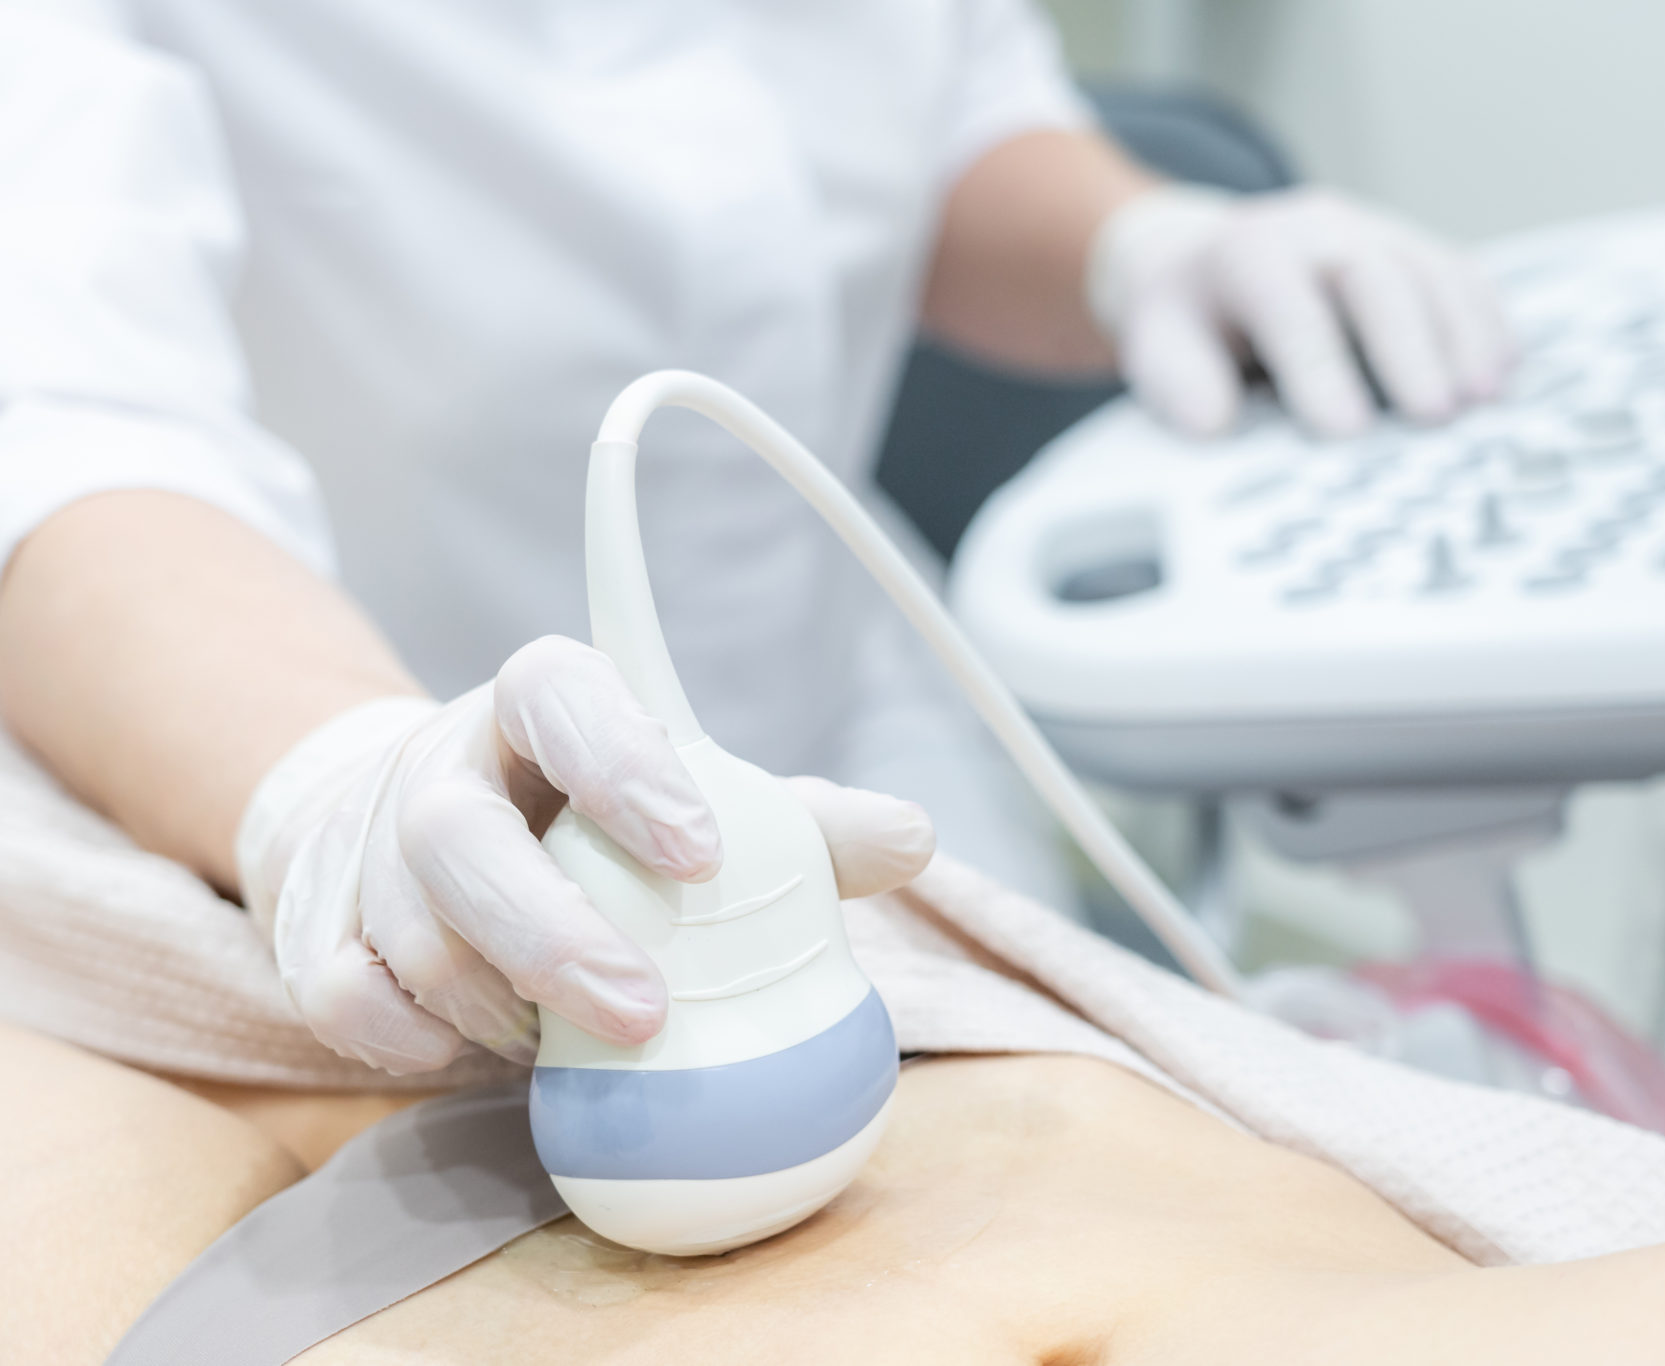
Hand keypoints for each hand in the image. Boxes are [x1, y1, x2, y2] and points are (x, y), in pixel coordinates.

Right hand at [235, 636, 935, 1074]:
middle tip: (646, 1013)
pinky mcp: (316, 930)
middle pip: (459, 838)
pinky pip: (344, 999)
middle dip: (553, 935)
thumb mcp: (694, 802)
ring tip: (576, 1040)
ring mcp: (366, 848)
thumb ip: (800, 825)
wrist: (417, 827)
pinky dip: (416, 1042)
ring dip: (501, 1006)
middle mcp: (442, 764)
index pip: (560, 692)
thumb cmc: (595, 821)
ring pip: (408, 931)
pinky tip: (483, 1055)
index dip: (623, 764)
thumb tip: (913, 837)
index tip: (702, 852)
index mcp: (538, 702)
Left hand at [1087, 184, 1514, 438]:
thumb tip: (1215, 423)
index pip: (1288, 306)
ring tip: (1483, 401)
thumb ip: (1179, 382)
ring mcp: (1373, 230)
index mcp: (1248, 252)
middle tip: (1434, 417)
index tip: (1344, 431)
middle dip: (1408, 347)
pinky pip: (1461, 274)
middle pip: (1374, 277)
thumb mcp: (1158, 347)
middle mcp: (1316, 228)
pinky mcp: (1412, 247)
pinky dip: (1487, 322)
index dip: (1318, 367)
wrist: (1202, 262)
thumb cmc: (1187, 322)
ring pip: (1430, 270)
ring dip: (1462, 337)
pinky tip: (1504, 371)